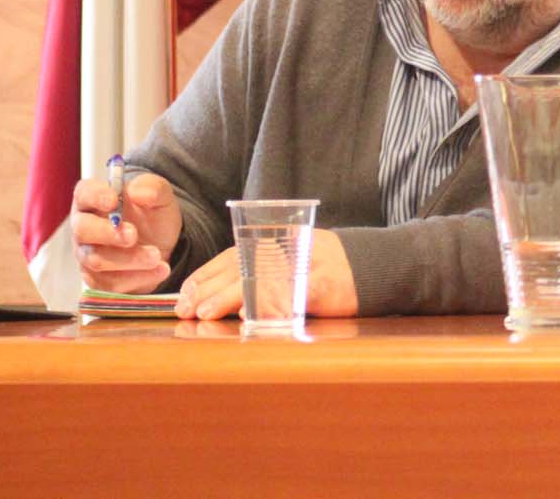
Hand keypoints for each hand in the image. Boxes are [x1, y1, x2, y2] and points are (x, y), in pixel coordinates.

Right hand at [71, 171, 183, 292]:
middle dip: (108, 233)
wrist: (162, 244)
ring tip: (156, 255)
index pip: (84, 193)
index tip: (112, 200)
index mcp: (94, 200)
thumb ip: (152, 188)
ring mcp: (88, 255)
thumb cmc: (152, 215)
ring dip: (128, 259)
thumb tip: (138, 192)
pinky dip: (137, 278)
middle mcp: (84, 228)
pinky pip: (109, 284)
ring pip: (96, 260)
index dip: (95, 196)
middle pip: (82, 230)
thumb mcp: (160, 197)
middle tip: (133, 235)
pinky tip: (159, 269)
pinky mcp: (98, 279)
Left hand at [175, 228, 358, 319]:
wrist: (374, 266)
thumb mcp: (294, 257)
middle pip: (238, 268)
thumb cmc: (330, 267)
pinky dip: (265, 306)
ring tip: (203, 312)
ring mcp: (303, 268)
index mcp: (277, 242)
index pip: (232, 256)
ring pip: (256, 281)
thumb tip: (219, 289)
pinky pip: (288, 296)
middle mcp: (286, 251)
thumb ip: (263, 268)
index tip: (185, 293)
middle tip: (185, 307)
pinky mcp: (319, 286)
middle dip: (208, 288)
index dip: (206, 274)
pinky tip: (246, 316)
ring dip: (226, 297)